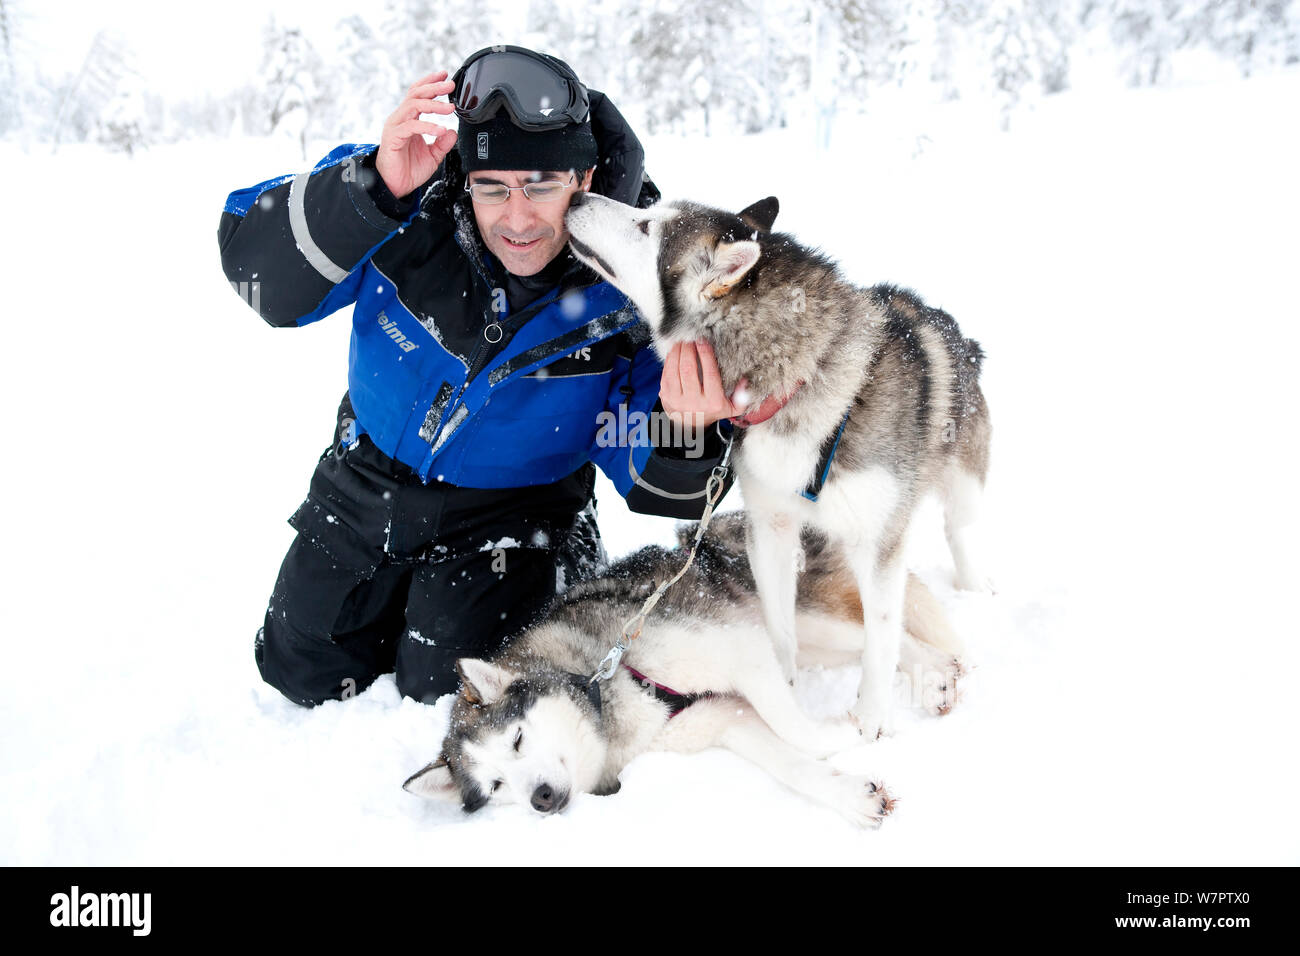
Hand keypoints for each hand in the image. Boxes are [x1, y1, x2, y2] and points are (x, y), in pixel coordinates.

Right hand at [376, 71, 458, 199]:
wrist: (395, 186)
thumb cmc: (409, 169)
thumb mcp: (432, 156)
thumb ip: (442, 143)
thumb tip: (453, 132)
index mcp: (409, 119)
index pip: (418, 94)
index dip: (430, 83)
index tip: (445, 76)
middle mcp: (401, 118)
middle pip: (416, 94)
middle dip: (434, 87)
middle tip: (450, 85)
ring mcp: (396, 126)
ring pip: (413, 105)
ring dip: (433, 104)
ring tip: (449, 108)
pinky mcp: (393, 137)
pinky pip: (411, 126)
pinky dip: (428, 126)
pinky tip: (440, 130)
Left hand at [659, 341, 741, 433]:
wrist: (690, 426)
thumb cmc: (712, 411)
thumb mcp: (732, 408)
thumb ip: (742, 397)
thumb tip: (744, 380)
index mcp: (713, 402)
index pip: (709, 373)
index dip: (706, 354)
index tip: (704, 341)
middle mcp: (694, 402)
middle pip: (689, 369)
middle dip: (689, 349)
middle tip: (690, 337)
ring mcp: (677, 400)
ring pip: (675, 370)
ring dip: (677, 352)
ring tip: (682, 341)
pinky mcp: (665, 396)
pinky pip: (666, 374)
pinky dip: (670, 359)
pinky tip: (674, 350)